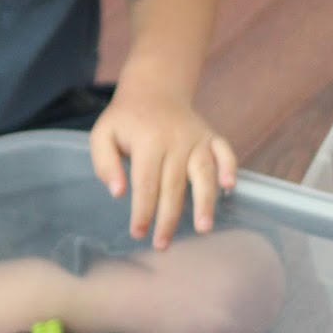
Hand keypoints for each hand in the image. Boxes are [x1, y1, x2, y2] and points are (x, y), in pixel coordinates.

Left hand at [88, 76, 236, 248]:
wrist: (154, 88)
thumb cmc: (126, 119)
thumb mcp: (102, 135)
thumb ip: (105, 164)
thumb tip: (118, 193)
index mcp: (147, 140)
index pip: (146, 183)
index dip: (143, 211)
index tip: (138, 233)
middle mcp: (175, 139)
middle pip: (173, 185)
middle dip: (168, 218)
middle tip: (162, 244)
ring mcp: (196, 137)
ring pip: (203, 172)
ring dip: (205, 201)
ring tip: (204, 228)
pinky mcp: (211, 136)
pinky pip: (225, 152)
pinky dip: (230, 168)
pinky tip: (230, 188)